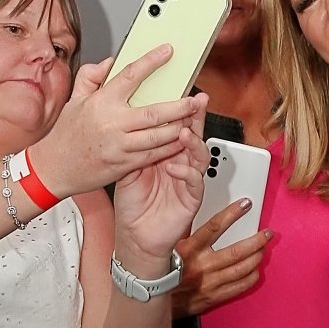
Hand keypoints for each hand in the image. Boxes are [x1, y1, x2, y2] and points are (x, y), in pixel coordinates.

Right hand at [28, 46, 204, 196]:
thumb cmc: (64, 136)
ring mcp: (120, 146)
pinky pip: (153, 155)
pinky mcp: (124, 164)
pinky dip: (170, 147)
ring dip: (180, 128)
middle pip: (155, 112)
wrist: (54, 168)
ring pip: (158, 136)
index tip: (167, 52)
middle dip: (180, 106)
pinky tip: (180, 140)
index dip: (151, 61)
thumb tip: (109, 63)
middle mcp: (113, 123)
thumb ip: (91, 77)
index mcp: (102, 103)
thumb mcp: (74, 100)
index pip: (131, 76)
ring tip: (192, 119)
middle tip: (195, 99)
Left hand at [112, 96, 210, 266]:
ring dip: (194, 142)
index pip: (176, 126)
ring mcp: (188, 179)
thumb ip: (134, 145)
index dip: (179, 110)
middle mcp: (180, 163)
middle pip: (193, 135)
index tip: (179, 91)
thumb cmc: (132, 203)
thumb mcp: (128, 167)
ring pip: (200, 155)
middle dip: (196, 118)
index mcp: (166, 153)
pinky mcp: (192, 198)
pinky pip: (195, 181)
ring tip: (184, 132)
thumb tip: (129, 116)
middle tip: (196, 102)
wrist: (135, 236)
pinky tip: (175, 167)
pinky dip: (187, 172)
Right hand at [170, 200, 273, 317]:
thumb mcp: (169, 246)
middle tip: (266, 233)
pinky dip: (251, 278)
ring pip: (241, 269)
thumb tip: (195, 211)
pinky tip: (256, 270)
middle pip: (236, 252)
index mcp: (189, 250)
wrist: (154, 299)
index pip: (215, 228)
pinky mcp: (214, 297)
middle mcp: (202, 267)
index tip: (245, 205)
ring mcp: (210, 283)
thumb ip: (183, 231)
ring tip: (263, 249)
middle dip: (256, 241)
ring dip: (256, 258)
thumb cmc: (161, 271)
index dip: (232, 214)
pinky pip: (238, 287)